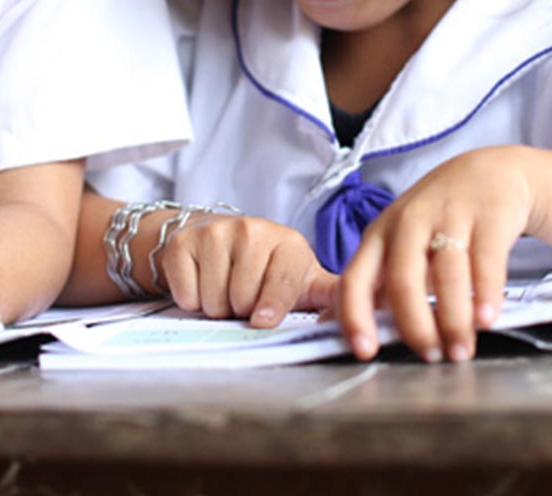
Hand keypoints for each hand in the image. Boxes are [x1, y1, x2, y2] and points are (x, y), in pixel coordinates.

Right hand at [158, 213, 338, 327]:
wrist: (215, 236)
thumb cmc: (266, 267)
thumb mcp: (302, 278)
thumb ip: (330, 296)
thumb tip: (367, 310)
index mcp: (289, 244)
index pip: (282, 284)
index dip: (272, 307)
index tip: (263, 321)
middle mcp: (254, 231)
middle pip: (244, 300)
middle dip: (242, 310)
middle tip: (244, 296)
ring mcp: (217, 233)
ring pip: (215, 301)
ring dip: (217, 307)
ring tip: (225, 288)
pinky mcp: (184, 243)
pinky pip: (187, 295)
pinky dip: (191, 300)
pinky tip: (202, 281)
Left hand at [339, 146, 533, 362]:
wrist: (490, 172)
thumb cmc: (439, 218)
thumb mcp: (402, 244)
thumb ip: (380, 285)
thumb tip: (348, 330)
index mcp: (379, 235)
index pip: (355, 278)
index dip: (356, 316)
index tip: (364, 351)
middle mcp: (409, 222)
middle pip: (402, 278)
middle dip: (415, 325)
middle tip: (429, 356)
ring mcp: (449, 215)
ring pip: (446, 273)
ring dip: (453, 319)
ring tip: (460, 350)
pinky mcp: (488, 216)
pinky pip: (486, 261)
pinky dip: (486, 294)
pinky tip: (487, 319)